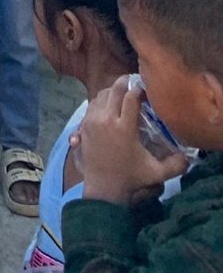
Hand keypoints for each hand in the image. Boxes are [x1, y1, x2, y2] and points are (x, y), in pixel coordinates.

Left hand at [76, 79, 188, 206]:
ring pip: (101, 95)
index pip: (131, 97)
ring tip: (122, 95)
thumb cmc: (131, 178)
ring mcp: (92, 121)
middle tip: (133, 84)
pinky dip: (100, 101)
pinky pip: (92, 104)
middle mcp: (106, 119)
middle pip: (114, 90)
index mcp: (124, 128)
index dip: (139, 89)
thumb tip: (188, 156)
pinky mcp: (84, 125)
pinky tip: (108, 106)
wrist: (103, 188)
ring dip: (112, 92)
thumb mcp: (156, 173)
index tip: (145, 89)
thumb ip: (175, 165)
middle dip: (125, 83)